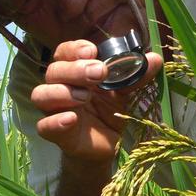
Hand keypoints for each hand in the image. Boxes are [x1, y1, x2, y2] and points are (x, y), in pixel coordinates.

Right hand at [31, 39, 162, 163]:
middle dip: (75, 69)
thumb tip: (155, 59)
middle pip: (53, 71)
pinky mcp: (55, 133)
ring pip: (40, 94)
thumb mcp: (124, 92)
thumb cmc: (109, 111)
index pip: (64, 52)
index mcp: (74, 72)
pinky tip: (71, 119)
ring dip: (62, 92)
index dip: (74, 49)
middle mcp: (60, 87)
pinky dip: (55, 121)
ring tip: (85, 96)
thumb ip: (136, 75)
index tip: (92, 50)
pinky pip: (43, 125)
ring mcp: (54, 110)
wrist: (107, 146)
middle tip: (99, 73)